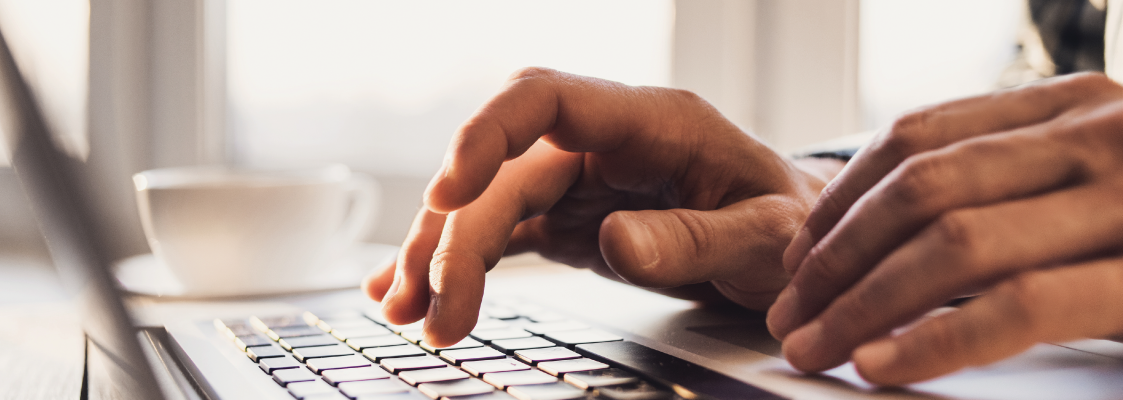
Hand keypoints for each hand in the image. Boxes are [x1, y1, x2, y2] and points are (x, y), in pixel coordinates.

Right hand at [360, 67, 834, 346]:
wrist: (796, 241)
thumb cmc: (789, 223)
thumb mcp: (766, 236)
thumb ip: (694, 238)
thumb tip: (614, 244)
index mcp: (650, 122)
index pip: (544, 98)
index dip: (486, 135)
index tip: (448, 191)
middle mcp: (601, 143)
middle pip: (501, 170)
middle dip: (454, 236)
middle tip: (434, 310)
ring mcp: (578, 180)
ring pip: (487, 203)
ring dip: (439, 254)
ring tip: (406, 312)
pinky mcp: (568, 218)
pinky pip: (499, 232)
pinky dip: (457, 262)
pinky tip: (415, 292)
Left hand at [768, 72, 1122, 384]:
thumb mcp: (1093, 178)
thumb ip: (1010, 184)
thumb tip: (881, 239)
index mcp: (1070, 106)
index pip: (918, 137)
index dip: (840, 198)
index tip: (795, 255)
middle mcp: (1095, 136)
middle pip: (920, 190)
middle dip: (836, 259)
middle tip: (789, 313)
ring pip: (953, 244)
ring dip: (862, 304)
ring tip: (815, 346)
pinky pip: (1018, 307)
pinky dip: (935, 340)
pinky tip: (879, 362)